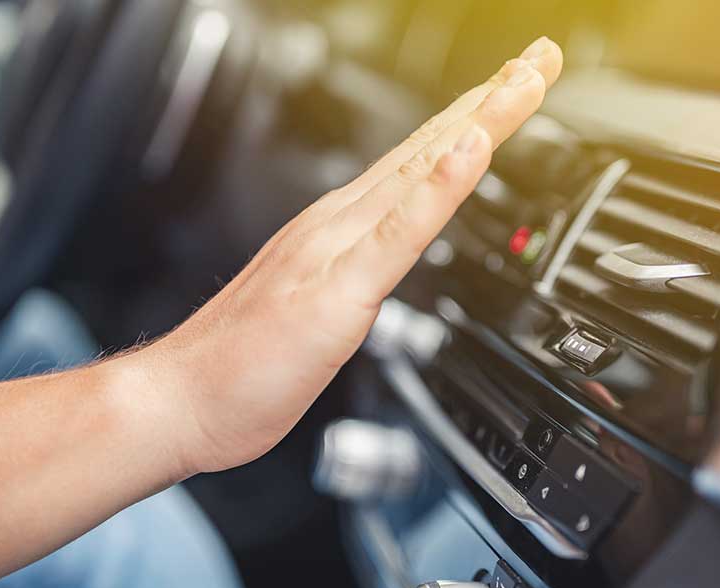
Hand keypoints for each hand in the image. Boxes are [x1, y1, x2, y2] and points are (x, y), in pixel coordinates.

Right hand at [117, 37, 563, 475]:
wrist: (180, 397)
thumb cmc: (243, 363)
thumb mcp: (319, 306)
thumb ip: (353, 270)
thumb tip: (385, 255)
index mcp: (338, 226)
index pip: (418, 160)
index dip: (470, 119)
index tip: (512, 88)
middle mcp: (338, 221)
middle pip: (429, 147)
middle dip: (491, 100)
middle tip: (539, 58)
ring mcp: (337, 248)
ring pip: (423, 170)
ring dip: (479, 120)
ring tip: (524, 79)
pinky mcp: (337, 289)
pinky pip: (398, 230)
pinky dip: (439, 186)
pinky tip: (469, 149)